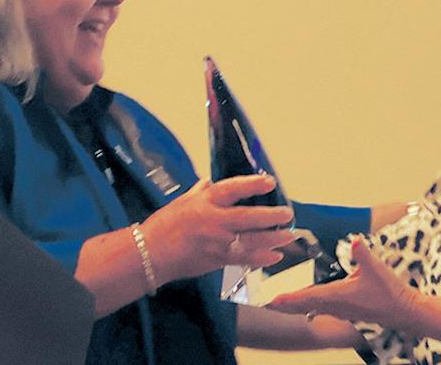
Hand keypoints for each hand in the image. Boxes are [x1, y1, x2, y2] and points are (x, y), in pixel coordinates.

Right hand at [142, 174, 295, 283]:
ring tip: (289, 235)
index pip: (232, 189)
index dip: (253, 184)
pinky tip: (274, 256)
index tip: (270, 181)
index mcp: (205, 202)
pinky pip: (243, 259)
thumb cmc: (164, 225)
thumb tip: (208, 182)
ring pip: (251, 240)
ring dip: (273, 238)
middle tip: (288, 214)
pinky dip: (260, 259)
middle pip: (248, 217)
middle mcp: (213, 221)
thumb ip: (200, 191)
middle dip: (271, 216)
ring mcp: (217, 242)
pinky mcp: (217, 260)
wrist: (150, 254)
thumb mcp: (182, 201)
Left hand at [267, 237, 417, 328]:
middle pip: (305, 305)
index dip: (289, 297)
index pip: (308, 296)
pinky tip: (309, 309)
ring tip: (282, 304)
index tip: (273, 299)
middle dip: (287, 304)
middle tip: (269, 303)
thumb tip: (355, 239)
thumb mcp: (376, 269)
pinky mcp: (349, 311)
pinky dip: (312, 307)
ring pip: (313, 308)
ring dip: (297, 306)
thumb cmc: (390, 293)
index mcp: (339, 295)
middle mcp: (337, 305)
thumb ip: (363, 253)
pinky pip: (324, 310)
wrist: (404, 311)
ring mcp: (343, 311)